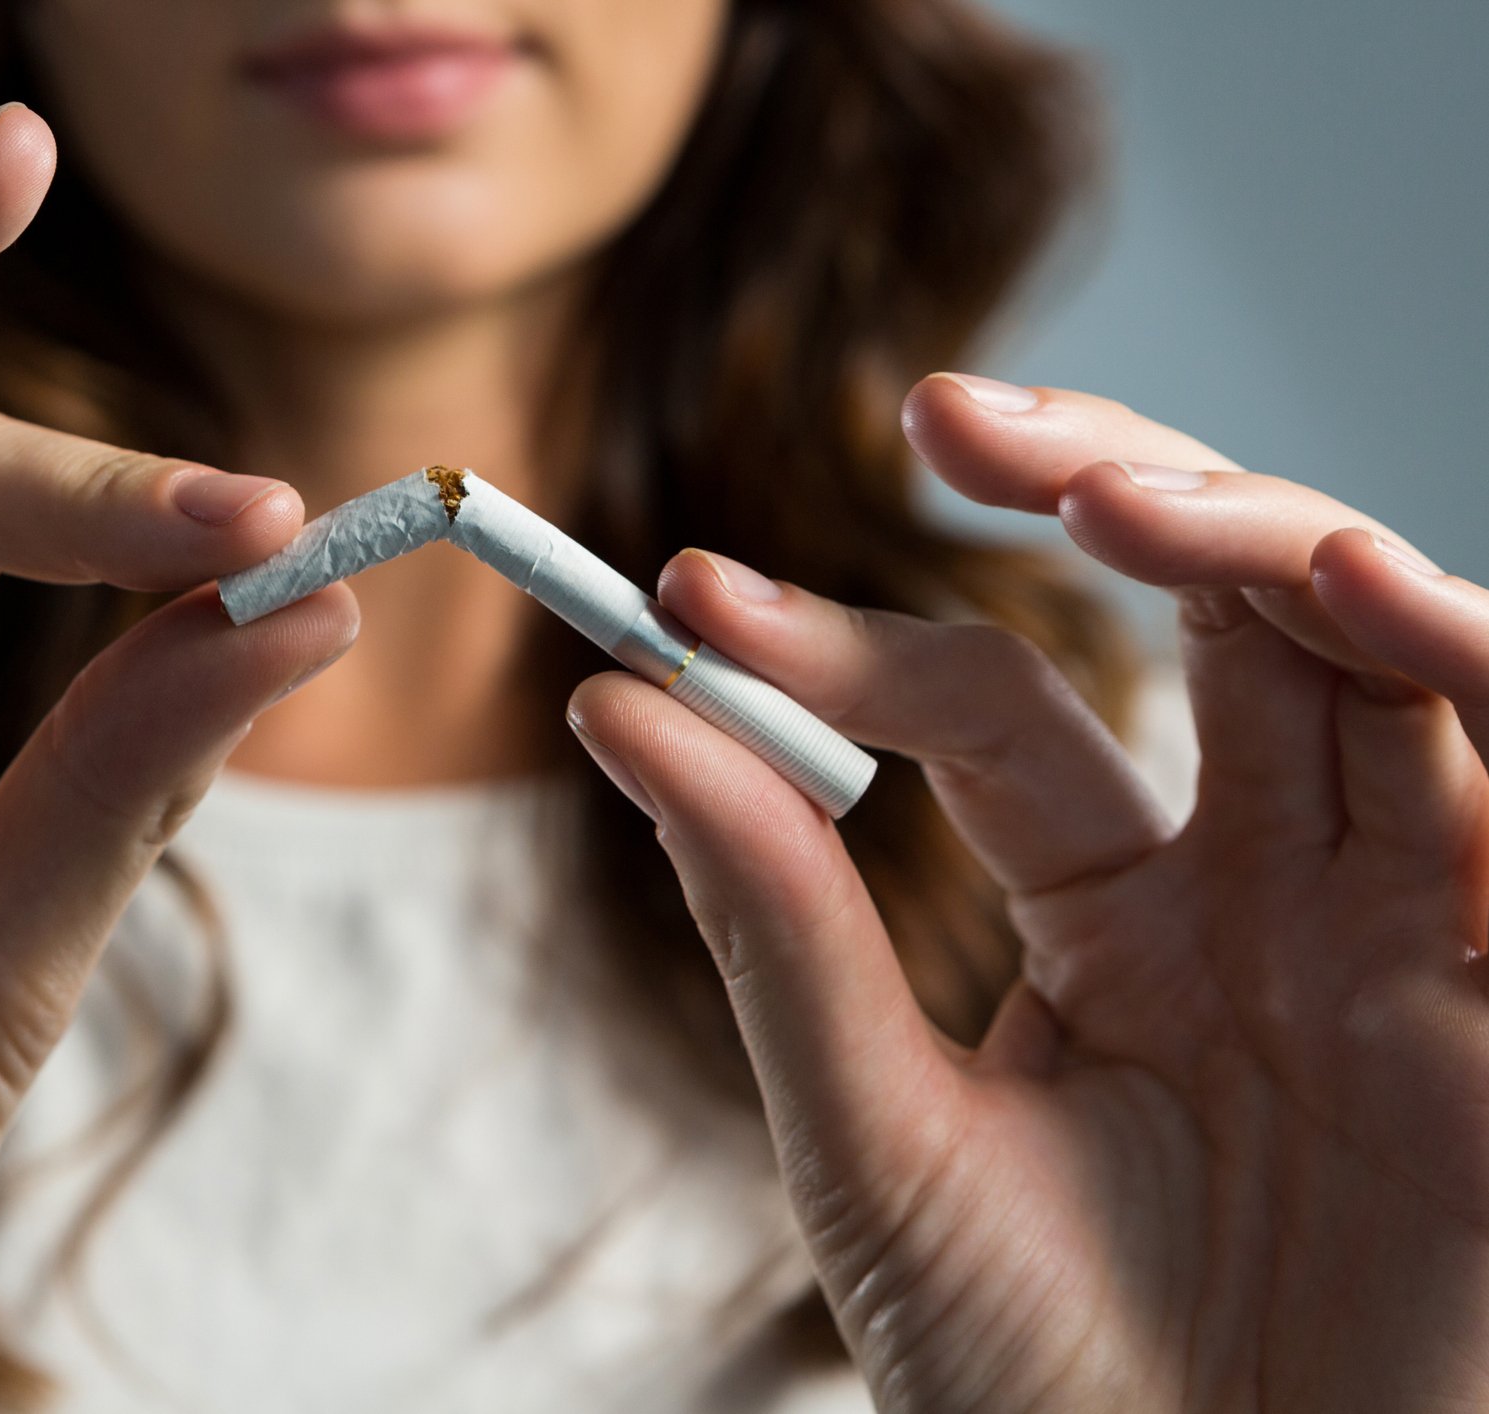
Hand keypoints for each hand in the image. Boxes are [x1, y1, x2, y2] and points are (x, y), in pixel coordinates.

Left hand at [569, 375, 1488, 1410]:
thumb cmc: (1029, 1380)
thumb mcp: (874, 1131)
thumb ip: (771, 914)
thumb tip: (618, 703)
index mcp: (1117, 915)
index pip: (995, 705)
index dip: (851, 642)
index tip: (688, 600)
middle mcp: (1271, 890)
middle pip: (1217, 605)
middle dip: (1108, 478)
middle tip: (951, 419)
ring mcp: (1404, 926)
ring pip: (1375, 645)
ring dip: (1266, 537)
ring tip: (1111, 494)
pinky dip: (1466, 662)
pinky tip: (1352, 594)